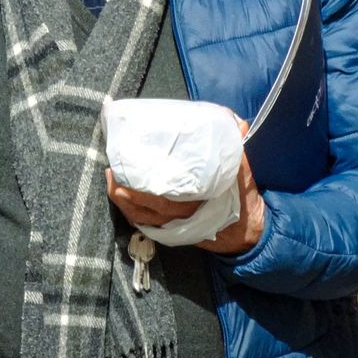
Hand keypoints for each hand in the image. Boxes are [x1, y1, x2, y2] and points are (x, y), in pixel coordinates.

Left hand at [104, 117, 265, 255]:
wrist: (245, 232)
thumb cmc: (240, 200)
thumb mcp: (243, 173)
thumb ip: (238, 148)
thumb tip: (239, 124)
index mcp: (196, 199)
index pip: (164, 192)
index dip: (143, 183)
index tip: (132, 165)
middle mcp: (181, 214)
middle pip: (145, 204)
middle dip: (125, 188)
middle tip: (113, 169)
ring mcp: (173, 224)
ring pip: (141, 215)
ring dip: (123, 200)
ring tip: (112, 180)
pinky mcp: (170, 230)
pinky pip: (145, 224)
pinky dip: (131, 212)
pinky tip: (122, 197)